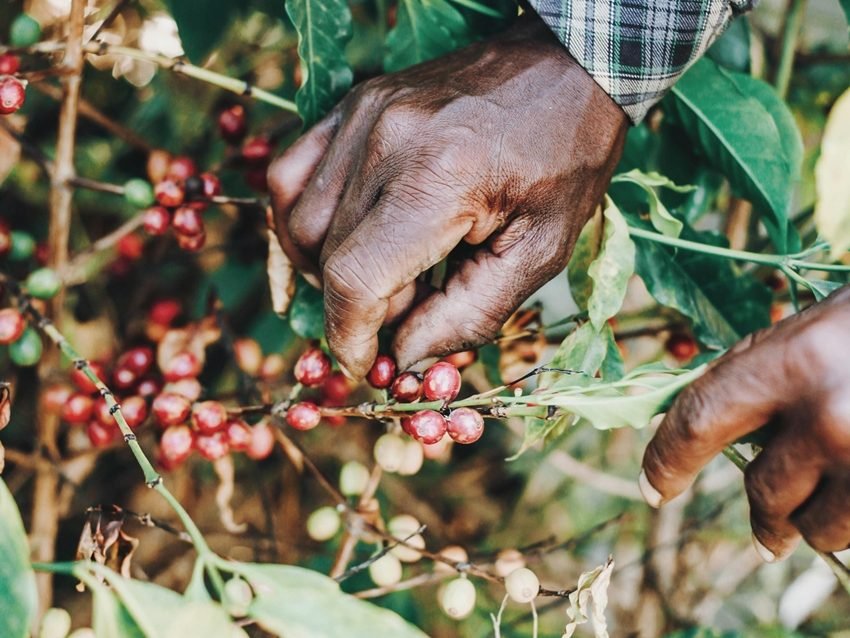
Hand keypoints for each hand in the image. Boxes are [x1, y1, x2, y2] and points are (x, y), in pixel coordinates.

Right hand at [268, 15, 626, 376]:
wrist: (564, 68)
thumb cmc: (565, 161)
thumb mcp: (540, 252)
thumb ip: (468, 315)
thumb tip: (403, 359)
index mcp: (441, 180)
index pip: (355, 279)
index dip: (350, 336)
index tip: (368, 364)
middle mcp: (388, 140)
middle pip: (327, 255)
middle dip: (356, 307)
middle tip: (404, 313)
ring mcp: (363, 115)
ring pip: (299, 219)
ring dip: (326, 268)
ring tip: (384, 275)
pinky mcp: (354, 104)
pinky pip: (293, 174)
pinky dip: (302, 221)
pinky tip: (340, 239)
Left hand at [640, 286, 849, 559]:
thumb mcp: (811, 332)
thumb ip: (758, 379)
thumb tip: (705, 432)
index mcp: (792, 361)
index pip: (699, 420)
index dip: (666, 461)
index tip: (652, 489)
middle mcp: (830, 415)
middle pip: (764, 492)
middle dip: (764, 516)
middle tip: (767, 531)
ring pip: (817, 528)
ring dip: (815, 525)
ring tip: (830, 506)